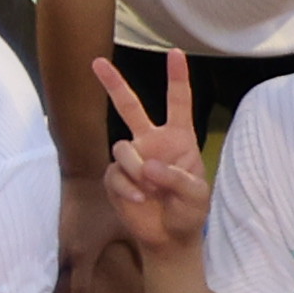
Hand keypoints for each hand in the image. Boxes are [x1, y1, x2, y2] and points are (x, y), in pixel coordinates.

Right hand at [97, 48, 210, 260]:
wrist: (168, 238)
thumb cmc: (189, 212)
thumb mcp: (196, 195)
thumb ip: (176, 177)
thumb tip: (147, 166)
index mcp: (178, 139)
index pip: (178, 103)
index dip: (176, 78)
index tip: (174, 54)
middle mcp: (151, 143)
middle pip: (130, 107)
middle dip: (113, 84)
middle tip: (97, 62)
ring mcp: (132, 159)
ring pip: (122, 148)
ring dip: (136, 169)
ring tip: (150, 189)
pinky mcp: (116, 177)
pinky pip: (114, 174)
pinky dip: (127, 188)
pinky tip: (139, 200)